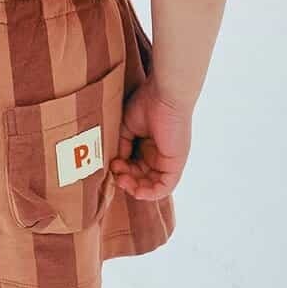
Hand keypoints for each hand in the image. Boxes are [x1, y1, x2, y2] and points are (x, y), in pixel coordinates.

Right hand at [110, 76, 192, 199]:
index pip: (134, 167)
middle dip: (126, 179)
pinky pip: (165, 187)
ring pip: (152, 185)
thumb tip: (116, 162)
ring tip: (122, 180)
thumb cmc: (147, 103)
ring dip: (135, 187)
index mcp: (149, 145)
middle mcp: (159, 154)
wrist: (165, 94)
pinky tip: (136, 191)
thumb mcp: (127, 127)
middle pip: (142, 178)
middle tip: (115, 173)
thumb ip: (121, 146)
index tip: (111, 164)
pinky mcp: (175, 164)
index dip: (122, 170)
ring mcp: (168, 160)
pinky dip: (150, 193)